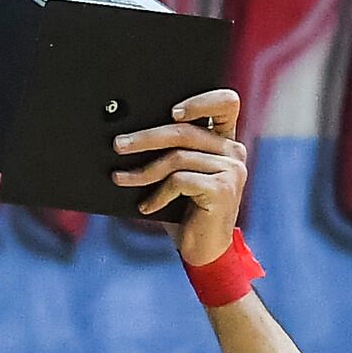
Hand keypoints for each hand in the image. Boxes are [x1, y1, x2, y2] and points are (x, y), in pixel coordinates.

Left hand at [110, 88, 248, 265]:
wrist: (203, 251)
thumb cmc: (185, 212)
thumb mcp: (177, 176)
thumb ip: (170, 152)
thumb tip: (128, 135)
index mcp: (225, 141)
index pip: (226, 102)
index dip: (200, 100)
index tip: (170, 111)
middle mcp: (233, 152)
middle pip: (185, 130)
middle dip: (145, 137)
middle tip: (118, 145)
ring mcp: (231, 170)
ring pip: (177, 157)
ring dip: (142, 171)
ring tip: (119, 178)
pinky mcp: (222, 189)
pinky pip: (179, 181)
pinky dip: (157, 194)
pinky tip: (146, 207)